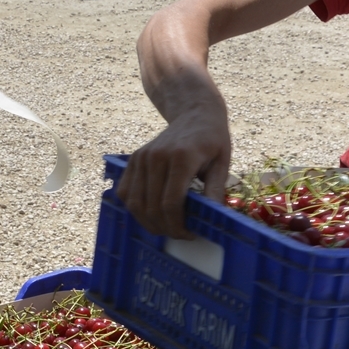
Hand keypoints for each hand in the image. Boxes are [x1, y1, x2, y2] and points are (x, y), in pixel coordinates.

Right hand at [119, 100, 232, 238]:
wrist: (194, 113)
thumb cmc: (211, 139)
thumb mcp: (222, 162)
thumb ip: (215, 190)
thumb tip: (213, 219)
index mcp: (181, 157)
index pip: (171, 202)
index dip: (177, 225)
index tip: (189, 234)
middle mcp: (156, 157)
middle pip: (152, 206)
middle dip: (165, 228)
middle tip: (180, 234)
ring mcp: (141, 158)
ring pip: (135, 203)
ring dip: (148, 222)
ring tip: (165, 227)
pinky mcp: (133, 160)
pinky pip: (125, 192)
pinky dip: (135, 208)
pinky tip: (151, 214)